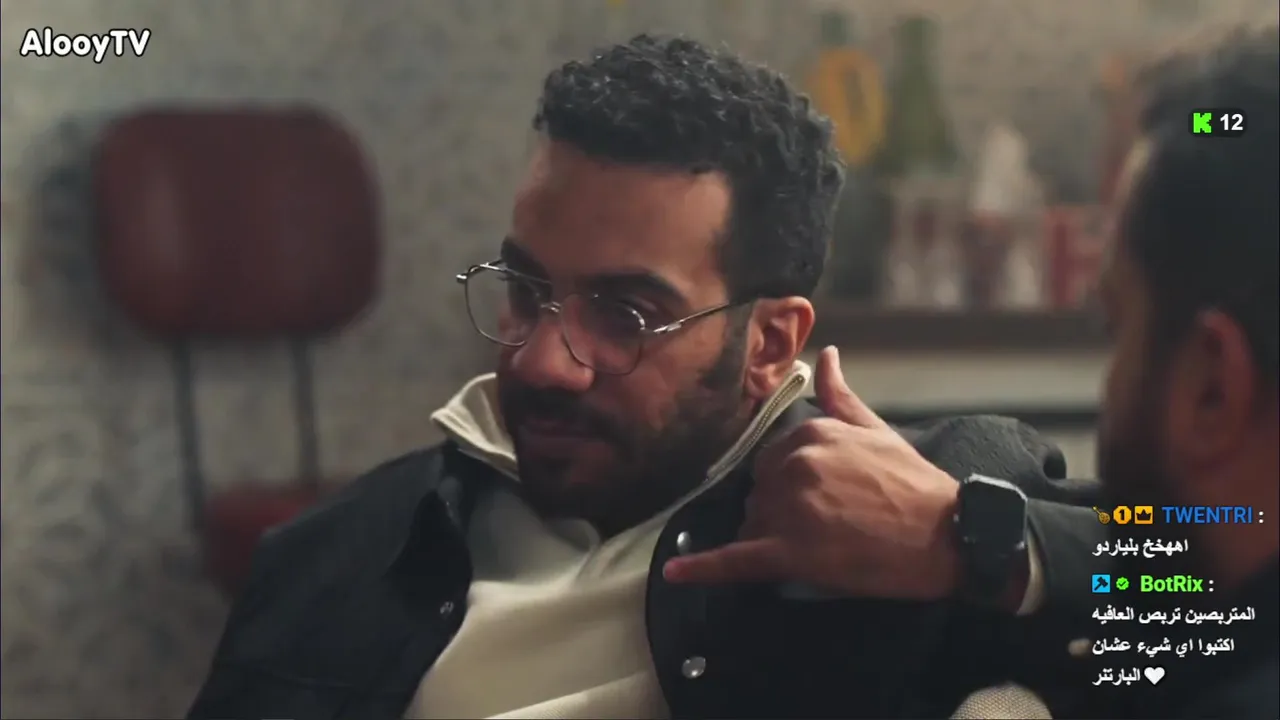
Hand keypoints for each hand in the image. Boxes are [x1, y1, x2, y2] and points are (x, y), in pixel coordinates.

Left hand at [663, 346, 962, 599]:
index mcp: (810, 433)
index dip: (788, 482)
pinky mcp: (790, 553)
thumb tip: (826, 353)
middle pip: (759, 491)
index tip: (816, 496)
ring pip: (752, 523)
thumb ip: (840, 394)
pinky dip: (702, 568)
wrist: (948, 535)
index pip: (771, 458)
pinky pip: (735, 560)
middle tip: (822, 525)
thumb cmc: (914, 483)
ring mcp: (790, 510)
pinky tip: (674, 572)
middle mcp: (794, 465)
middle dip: (779, 509)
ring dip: (770, 537)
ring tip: (817, 546)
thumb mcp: (875, 429)